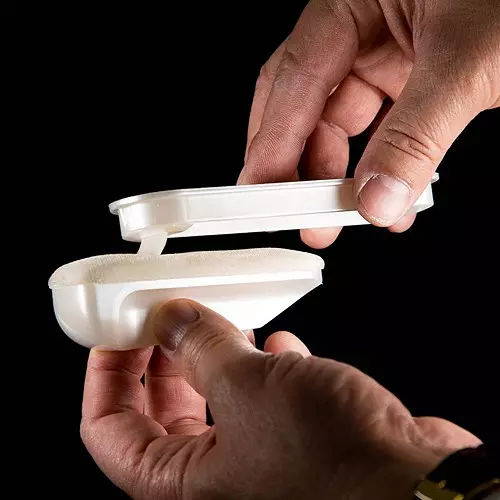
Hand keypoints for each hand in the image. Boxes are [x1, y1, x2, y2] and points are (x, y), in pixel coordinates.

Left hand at [81, 299, 479, 498]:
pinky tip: (278, 346)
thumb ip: (202, 347)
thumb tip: (171, 319)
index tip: (113, 336)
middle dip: (162, 360)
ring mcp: (258, 464)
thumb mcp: (250, 385)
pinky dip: (262, 371)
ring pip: (215, 404)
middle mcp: (216, 483)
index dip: (105, 377)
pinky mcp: (296, 447)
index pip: (109, 431)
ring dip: (214, 360)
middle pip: (161, 414)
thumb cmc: (339, 464)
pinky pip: (262, 403)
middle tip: (164, 319)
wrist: (419, 488)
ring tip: (217, 324)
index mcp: (184, 486)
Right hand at [238, 0, 499, 247]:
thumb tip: (378, 197)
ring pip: (341, 126)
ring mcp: (387, 53)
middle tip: (301, 214)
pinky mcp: (412, 78)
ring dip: (343, 176)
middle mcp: (362, 25)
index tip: (260, 191)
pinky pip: (381, 131)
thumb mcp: (472, 60)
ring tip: (347, 216)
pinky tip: (390, 197)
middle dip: (300, 167)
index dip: (272, 142)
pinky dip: (382, 167)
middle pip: (307, 107)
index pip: (294, 80)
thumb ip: (418, 133)